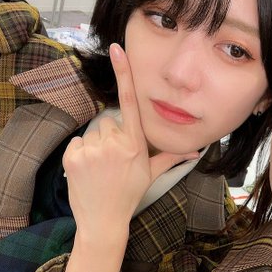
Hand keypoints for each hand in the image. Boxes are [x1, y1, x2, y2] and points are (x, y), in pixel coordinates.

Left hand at [63, 43, 198, 244]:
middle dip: (109, 138)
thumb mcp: (151, 175)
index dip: (124, 74)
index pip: (130, 103)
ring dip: (94, 147)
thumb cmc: (129, 196)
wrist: (103, 222)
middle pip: (108, 123)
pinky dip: (80, 155)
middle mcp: (116, 145)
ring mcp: (94, 151)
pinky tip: (87, 171)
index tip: (117, 50)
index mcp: (136, 146)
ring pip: (92, 134)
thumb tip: (197, 151)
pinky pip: (76, 143)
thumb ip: (172, 158)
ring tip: (100, 169)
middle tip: (113, 163)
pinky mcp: (74, 157)